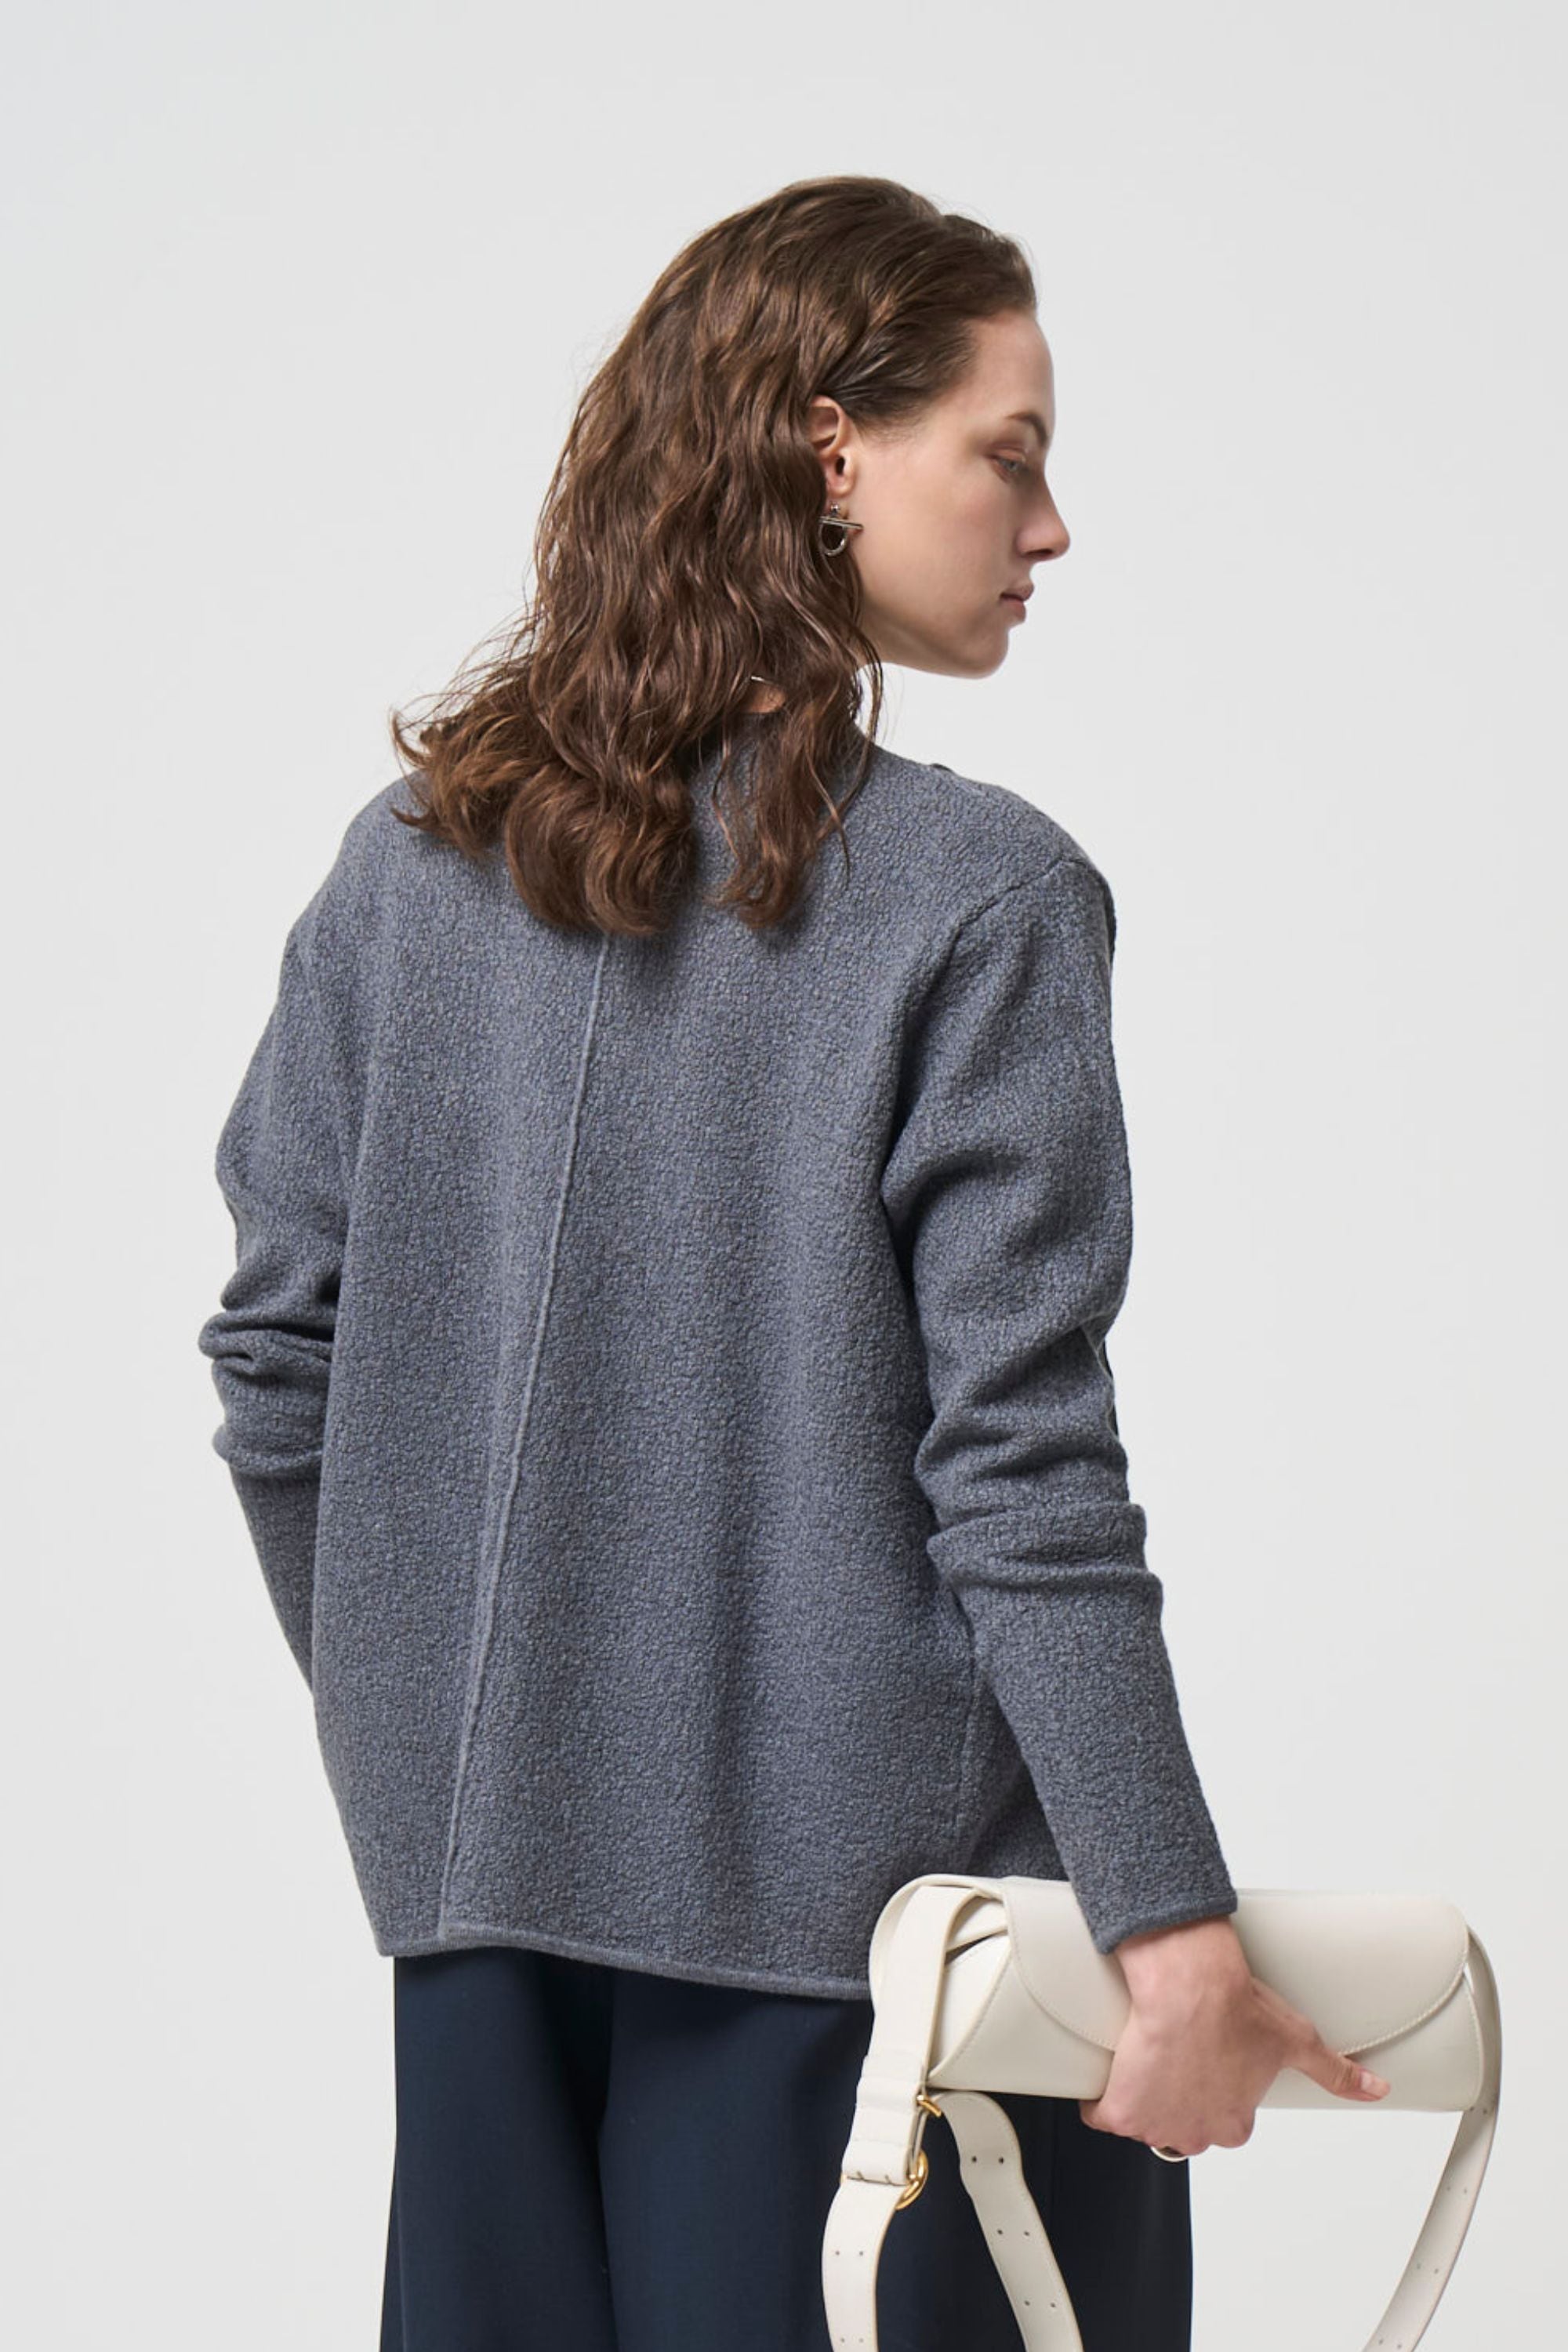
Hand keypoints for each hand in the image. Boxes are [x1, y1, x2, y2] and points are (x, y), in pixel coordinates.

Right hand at [1078, 1918, 1391, 2155]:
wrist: (1189, 1983)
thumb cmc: (1238, 2007)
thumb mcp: (1297, 2039)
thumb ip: (1336, 2072)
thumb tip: (1376, 2089)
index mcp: (1234, 2123)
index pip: (1222, 2124)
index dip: (1213, 2094)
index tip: (1207, 2067)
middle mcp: (1195, 2133)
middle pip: (1179, 2126)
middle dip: (1174, 2100)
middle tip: (1174, 2059)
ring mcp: (1154, 2124)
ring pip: (1142, 2121)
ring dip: (1139, 2098)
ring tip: (1145, 2058)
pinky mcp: (1118, 2108)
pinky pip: (1101, 2116)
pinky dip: (1101, 2101)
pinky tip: (1111, 2076)